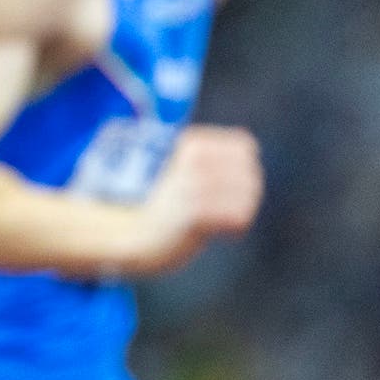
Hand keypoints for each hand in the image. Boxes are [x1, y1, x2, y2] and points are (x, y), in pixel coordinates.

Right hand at [123, 125, 262, 274]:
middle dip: (247, 190)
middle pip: (250, 172)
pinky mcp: (196, 213)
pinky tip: (226, 233)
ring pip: (248, 194)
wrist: (129, 233)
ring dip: (243, 208)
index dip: (244, 165)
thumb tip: (250, 156)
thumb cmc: (156, 204)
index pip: (244, 147)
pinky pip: (239, 215)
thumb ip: (208, 162)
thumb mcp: (177, 170)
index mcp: (191, 145)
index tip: (232, 181)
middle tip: (231, 205)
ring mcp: (195, 186)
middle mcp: (194, 162)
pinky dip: (237, 227)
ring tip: (228, 218)